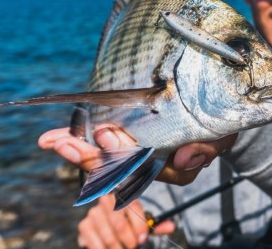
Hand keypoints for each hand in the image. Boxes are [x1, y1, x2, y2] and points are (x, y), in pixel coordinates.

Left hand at [38, 125, 237, 184]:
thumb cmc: (219, 119)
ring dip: (78, 148)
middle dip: (88, 156)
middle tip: (62, 144)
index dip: (122, 156)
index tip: (105, 135)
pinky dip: (80, 138)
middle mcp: (153, 162)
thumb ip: (207, 148)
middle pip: (118, 167)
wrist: (217, 102)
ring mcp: (140, 149)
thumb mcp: (220, 132)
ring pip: (106, 157)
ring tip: (51, 141)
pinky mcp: (131, 134)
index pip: (145, 168)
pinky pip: (104, 142)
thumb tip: (184, 158)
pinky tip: (56, 137)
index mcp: (174, 166)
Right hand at [76, 194, 174, 248]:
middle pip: (119, 224)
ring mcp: (94, 212)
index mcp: (123, 194)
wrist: (105, 226)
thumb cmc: (127, 223)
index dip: (139, 225)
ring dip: (119, 248)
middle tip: (134, 247)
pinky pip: (96, 243)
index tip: (144, 239)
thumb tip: (172, 227)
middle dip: (130, 240)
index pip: (132, 207)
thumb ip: (155, 225)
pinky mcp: (84, 225)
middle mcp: (106, 200)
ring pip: (108, 236)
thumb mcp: (142, 223)